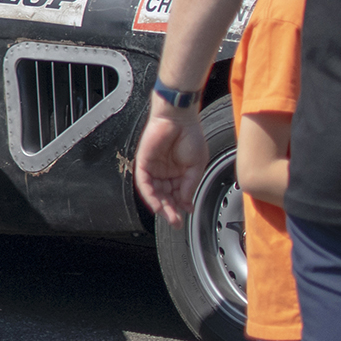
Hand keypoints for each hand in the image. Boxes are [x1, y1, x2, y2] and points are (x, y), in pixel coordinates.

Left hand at [133, 104, 206, 225]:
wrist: (180, 118)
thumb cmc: (191, 136)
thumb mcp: (197, 165)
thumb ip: (190, 184)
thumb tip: (186, 202)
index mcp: (178, 172)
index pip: (177, 193)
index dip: (182, 205)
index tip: (187, 214)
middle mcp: (165, 172)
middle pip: (165, 196)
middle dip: (171, 210)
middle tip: (176, 222)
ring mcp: (153, 168)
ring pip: (154, 192)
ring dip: (161, 206)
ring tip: (170, 217)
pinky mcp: (143, 163)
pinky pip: (144, 183)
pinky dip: (150, 196)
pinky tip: (158, 206)